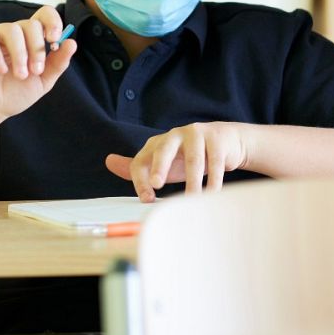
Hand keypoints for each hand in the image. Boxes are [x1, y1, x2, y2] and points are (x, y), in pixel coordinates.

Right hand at [0, 5, 76, 135]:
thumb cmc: (12, 95)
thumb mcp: (42, 81)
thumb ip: (58, 63)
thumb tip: (72, 42)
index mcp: (28, 38)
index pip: (43, 15)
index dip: (52, 22)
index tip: (54, 41)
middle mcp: (10, 33)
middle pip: (30, 24)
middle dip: (37, 48)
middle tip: (36, 71)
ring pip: (11, 29)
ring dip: (20, 54)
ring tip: (20, 75)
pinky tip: (2, 70)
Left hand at [104, 122, 249, 201]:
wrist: (225, 141)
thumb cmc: (188, 155)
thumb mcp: (162, 162)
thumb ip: (138, 166)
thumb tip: (108, 162)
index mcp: (158, 143)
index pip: (142, 160)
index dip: (140, 180)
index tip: (147, 199)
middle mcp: (175, 135)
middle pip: (164, 149)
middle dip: (159, 167)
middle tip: (157, 185)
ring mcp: (197, 134)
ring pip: (194, 160)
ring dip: (193, 183)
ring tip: (192, 201)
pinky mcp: (217, 139)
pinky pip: (215, 161)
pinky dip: (214, 181)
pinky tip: (212, 195)